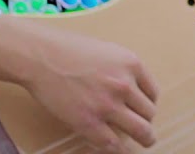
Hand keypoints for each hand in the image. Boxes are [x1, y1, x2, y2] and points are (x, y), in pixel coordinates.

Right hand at [0, 17, 158, 152]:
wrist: (41, 57)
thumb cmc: (69, 50)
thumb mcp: (108, 52)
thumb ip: (122, 70)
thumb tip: (131, 89)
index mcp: (132, 64)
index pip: (153, 92)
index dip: (150, 104)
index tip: (145, 110)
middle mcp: (125, 85)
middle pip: (149, 113)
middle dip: (147, 122)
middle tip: (146, 130)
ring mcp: (108, 105)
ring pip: (140, 130)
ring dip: (145, 138)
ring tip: (145, 143)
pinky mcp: (88, 122)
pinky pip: (113, 144)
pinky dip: (120, 150)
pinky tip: (121, 150)